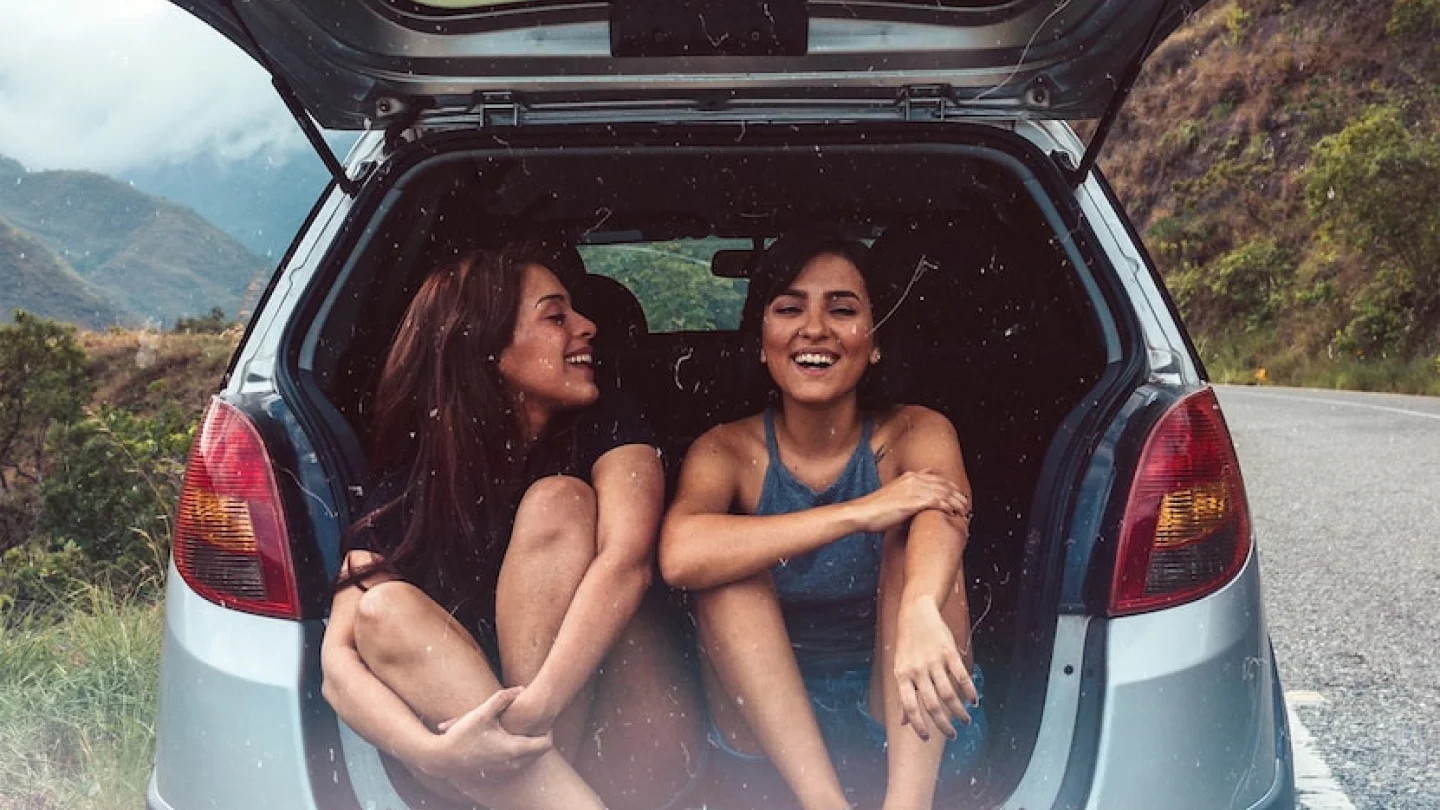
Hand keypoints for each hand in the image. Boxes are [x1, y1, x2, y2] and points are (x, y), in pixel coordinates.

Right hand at [422, 687, 551, 785]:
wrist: (442, 759)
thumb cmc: (462, 736)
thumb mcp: (481, 713)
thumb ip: (502, 698)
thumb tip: (521, 688)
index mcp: (514, 749)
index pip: (546, 743)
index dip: (548, 729)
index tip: (540, 719)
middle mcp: (513, 763)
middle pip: (540, 752)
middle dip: (538, 736)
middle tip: (531, 722)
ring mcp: (506, 771)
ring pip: (528, 759)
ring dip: (528, 745)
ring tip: (518, 729)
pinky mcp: (497, 774)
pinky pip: (516, 764)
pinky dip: (517, 753)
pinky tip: (505, 739)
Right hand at [853, 471, 970, 533]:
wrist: (863, 512)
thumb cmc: (875, 508)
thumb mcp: (893, 494)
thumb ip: (907, 492)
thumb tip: (916, 499)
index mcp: (909, 476)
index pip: (937, 477)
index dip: (949, 486)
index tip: (957, 494)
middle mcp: (913, 479)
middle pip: (943, 484)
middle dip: (956, 494)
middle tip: (965, 503)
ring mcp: (914, 489)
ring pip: (943, 493)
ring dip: (956, 501)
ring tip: (964, 510)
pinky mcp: (913, 501)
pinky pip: (937, 502)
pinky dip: (947, 507)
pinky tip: (953, 513)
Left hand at [892, 598, 977, 741]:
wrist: (916, 614)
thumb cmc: (907, 645)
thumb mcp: (900, 668)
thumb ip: (904, 695)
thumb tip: (904, 723)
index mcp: (902, 676)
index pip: (909, 706)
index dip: (917, 725)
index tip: (926, 738)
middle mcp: (917, 670)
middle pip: (932, 704)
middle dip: (943, 724)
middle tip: (952, 735)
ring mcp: (934, 661)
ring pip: (949, 694)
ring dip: (959, 712)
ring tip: (965, 721)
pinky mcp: (949, 653)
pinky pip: (961, 677)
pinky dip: (969, 692)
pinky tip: (974, 701)